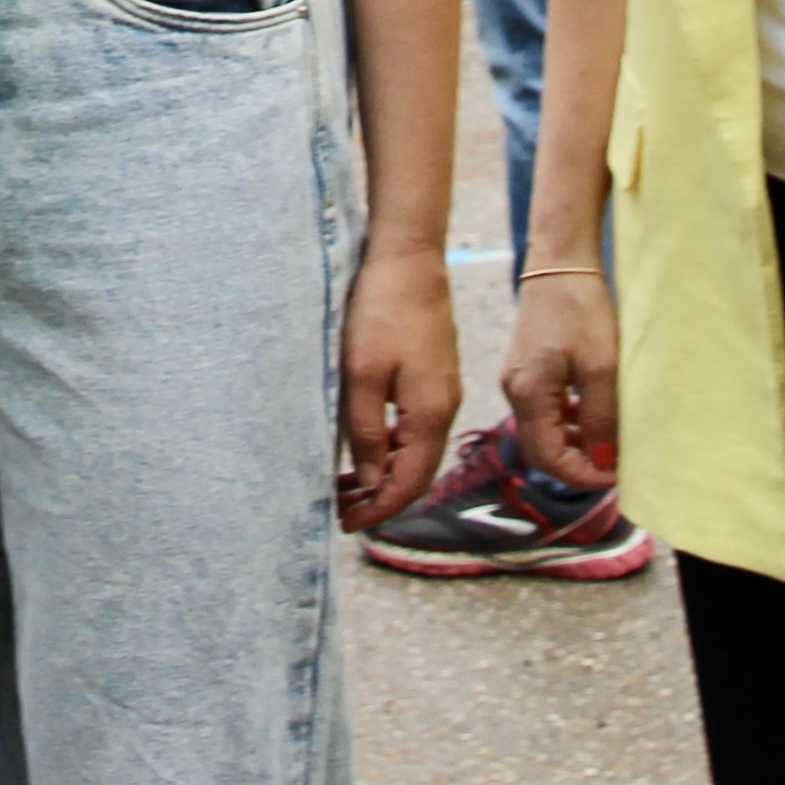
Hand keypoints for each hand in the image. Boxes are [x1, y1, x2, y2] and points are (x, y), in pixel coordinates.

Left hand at [335, 242, 460, 527]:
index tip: (347, 525)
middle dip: (381, 499)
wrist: (408, 258)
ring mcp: (441, 391)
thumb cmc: (381, 310)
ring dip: (384, 474)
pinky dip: (391, 448)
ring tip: (347, 486)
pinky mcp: (433, 376)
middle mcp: (443, 408)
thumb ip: (366, 432)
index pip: (409, 484)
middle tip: (341, 511)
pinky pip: (414, 428)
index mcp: (429, 414)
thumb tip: (373, 483)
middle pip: (417, 473)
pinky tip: (366, 446)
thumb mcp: (362, 375)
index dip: (379, 510)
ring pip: (415, 452)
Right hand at [502, 270, 619, 491]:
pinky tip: (594, 417)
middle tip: (615, 467)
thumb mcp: (601, 367)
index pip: (549, 459)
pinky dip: (570, 424)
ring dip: (576, 446)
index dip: (583, 475)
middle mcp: (515, 392)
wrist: (561, 264)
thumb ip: (601, 418)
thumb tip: (603, 462)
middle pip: (542, 451)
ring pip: (545, 432)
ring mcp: (518, 381)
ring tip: (610, 445)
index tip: (617, 477)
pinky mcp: (527, 370)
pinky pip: (546, 412)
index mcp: (528, 394)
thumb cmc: (582, 310)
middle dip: (579, 465)